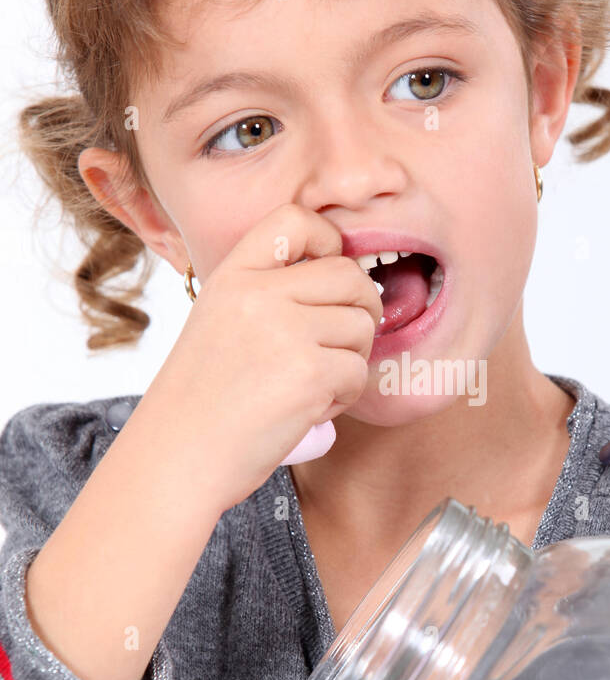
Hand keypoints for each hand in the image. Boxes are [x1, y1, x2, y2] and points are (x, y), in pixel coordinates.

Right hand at [144, 204, 382, 512]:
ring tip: (314, 385)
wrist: (177, 459)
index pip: (296, 220)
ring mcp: (286, 331)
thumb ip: (266, 297)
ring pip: (362, 325)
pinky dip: (344, 396)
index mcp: (232, 275)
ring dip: (351, 359)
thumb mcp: (218, 323)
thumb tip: (345, 278)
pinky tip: (309, 410)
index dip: (329, 240)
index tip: (329, 274)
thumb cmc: (200, 403)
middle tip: (341, 343)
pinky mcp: (311, 373)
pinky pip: (359, 371)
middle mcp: (258, 294)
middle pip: (348, 275)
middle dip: (360, 310)